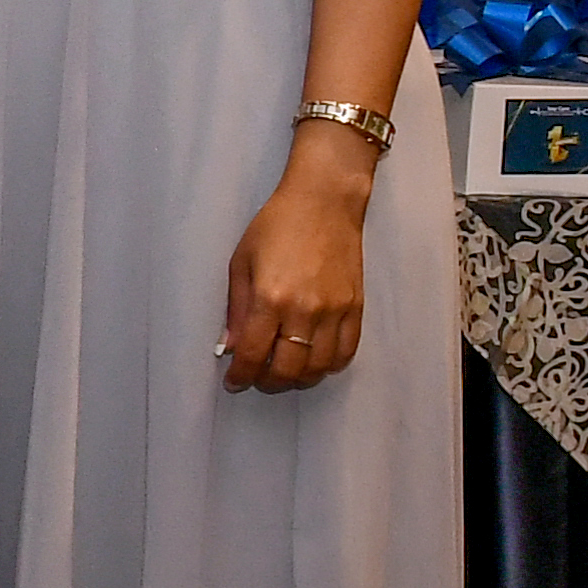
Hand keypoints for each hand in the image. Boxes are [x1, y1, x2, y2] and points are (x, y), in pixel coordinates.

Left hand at [221, 148, 371, 391]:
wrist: (324, 203)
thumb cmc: (275, 227)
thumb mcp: (241, 263)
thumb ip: (237, 310)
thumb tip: (230, 348)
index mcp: (270, 299)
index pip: (254, 354)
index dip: (242, 376)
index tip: (234, 383)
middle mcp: (305, 311)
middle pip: (289, 369)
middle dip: (268, 382)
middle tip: (258, 379)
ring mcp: (335, 312)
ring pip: (319, 368)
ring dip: (299, 379)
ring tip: (284, 373)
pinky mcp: (356, 308)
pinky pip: (346, 353)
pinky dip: (328, 366)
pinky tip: (314, 362)